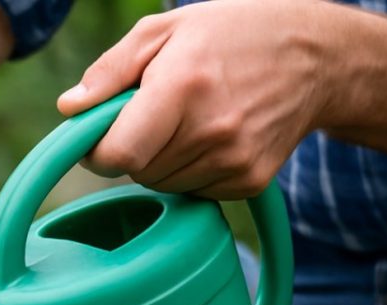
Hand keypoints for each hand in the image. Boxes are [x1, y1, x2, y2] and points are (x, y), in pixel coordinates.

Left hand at [56, 0, 338, 199]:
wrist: (317, 58)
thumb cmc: (232, 36)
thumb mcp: (166, 31)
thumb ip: (110, 71)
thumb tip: (69, 108)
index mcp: (182, 89)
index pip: (117, 155)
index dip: (97, 151)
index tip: (99, 135)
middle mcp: (211, 131)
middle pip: (136, 172)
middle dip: (132, 149)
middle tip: (156, 114)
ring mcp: (233, 161)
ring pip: (163, 185)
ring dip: (161, 161)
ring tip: (188, 120)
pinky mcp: (249, 182)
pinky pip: (192, 191)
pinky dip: (190, 171)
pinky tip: (211, 136)